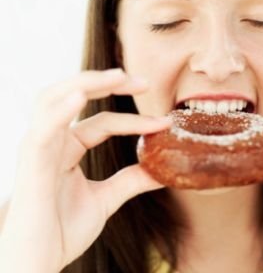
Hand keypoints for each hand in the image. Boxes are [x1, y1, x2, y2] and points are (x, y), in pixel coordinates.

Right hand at [0, 69, 171, 272]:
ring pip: (54, 99)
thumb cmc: (61, 231)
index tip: (165, 122)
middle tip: (144, 81)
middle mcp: (52, 141)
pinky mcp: (29, 163)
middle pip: (76, 96)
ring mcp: (39, 148)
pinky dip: (60, 110)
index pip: (105, 121)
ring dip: (86, 83)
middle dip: (109, 83)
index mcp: (68, 147)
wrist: (35, 268)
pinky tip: (81, 97)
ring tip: (118, 76)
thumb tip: (163, 170)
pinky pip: (43, 129)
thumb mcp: (105, 199)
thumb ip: (130, 180)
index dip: (136, 119)